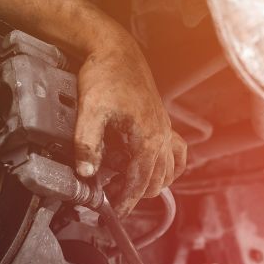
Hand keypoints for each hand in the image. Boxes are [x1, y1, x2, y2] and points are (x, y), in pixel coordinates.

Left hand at [72, 28, 186, 216]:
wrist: (117, 51)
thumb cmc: (105, 77)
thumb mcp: (90, 111)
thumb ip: (87, 144)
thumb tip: (85, 174)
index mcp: (148, 139)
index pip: (139, 183)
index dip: (125, 202)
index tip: (112, 213)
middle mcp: (162, 138)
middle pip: (155, 182)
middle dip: (135, 194)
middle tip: (110, 197)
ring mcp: (166, 131)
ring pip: (169, 172)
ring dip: (151, 183)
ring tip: (127, 185)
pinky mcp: (163, 123)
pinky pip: (177, 154)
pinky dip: (168, 167)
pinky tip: (153, 168)